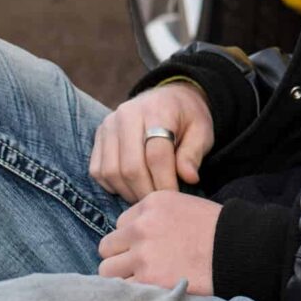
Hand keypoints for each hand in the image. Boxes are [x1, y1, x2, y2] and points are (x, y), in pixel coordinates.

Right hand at [89, 83, 213, 202]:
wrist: (170, 98)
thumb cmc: (187, 118)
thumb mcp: (202, 130)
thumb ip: (194, 154)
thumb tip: (189, 179)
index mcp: (158, 109)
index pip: (156, 154)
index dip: (165, 181)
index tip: (174, 197)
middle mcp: (128, 114)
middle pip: (131, 166)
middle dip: (146, 191)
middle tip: (159, 202)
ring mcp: (109, 124)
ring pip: (111, 171)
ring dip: (129, 192)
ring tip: (147, 195)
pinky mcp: (98, 135)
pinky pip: (98, 170)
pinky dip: (113, 185)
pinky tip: (131, 187)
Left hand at [97, 190, 220, 293]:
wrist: (236, 247)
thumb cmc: (214, 228)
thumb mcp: (183, 205)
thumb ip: (155, 215)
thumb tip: (131, 233)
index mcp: (152, 202)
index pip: (121, 222)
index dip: (133, 236)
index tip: (149, 244)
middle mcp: (142, 225)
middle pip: (108, 245)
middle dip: (121, 255)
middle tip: (140, 263)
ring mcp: (142, 253)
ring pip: (106, 269)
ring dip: (122, 275)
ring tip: (142, 277)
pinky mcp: (147, 279)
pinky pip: (119, 289)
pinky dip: (130, 292)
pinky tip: (147, 288)